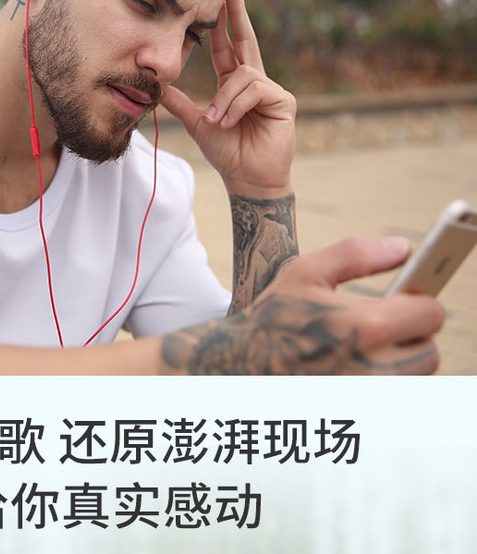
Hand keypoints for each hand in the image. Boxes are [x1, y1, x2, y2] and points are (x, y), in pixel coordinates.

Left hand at [160, 0, 295, 197]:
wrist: (245, 179)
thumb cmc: (227, 153)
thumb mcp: (198, 123)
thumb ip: (180, 102)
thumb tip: (158, 87)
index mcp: (234, 83)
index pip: (226, 46)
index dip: (220, 23)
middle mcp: (254, 81)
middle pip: (246, 39)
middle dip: (237, 12)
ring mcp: (271, 90)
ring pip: (243, 74)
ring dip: (225, 98)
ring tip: (217, 121)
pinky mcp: (283, 101)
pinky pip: (255, 89)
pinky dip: (236, 105)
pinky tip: (229, 122)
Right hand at [160, 237, 444, 374]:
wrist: (238, 369)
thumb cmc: (273, 316)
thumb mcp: (307, 271)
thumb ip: (358, 254)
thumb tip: (403, 248)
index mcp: (366, 326)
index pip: (430, 314)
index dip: (418, 301)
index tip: (403, 297)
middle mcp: (376, 368)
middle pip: (429, 351)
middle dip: (412, 334)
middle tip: (383, 323)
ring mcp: (370, 399)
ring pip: (415, 378)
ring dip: (401, 360)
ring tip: (364, 345)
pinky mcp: (362, 419)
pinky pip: (392, 398)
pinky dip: (382, 382)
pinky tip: (352, 368)